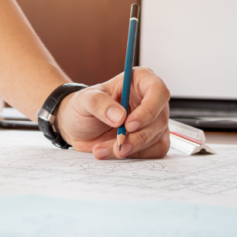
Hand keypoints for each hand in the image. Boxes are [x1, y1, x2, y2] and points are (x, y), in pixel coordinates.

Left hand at [54, 67, 170, 158]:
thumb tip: (120, 116)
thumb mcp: (84, 100)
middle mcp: (150, 99)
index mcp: (139, 80)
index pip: (158, 91)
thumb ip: (99, 104)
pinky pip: (155, 151)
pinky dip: (135, 155)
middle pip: (158, 119)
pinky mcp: (152, 139)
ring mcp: (153, 120)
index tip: (129, 125)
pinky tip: (113, 153)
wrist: (77, 127)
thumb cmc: (83, 107)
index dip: (148, 109)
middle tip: (118, 145)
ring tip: (103, 150)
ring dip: (132, 148)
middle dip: (137, 137)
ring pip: (156, 138)